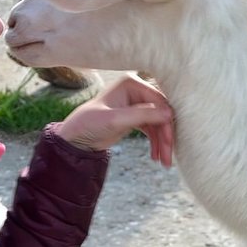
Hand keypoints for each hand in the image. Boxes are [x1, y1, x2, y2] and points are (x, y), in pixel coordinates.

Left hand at [58, 74, 174, 166]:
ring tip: (164, 162)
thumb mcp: (115, 120)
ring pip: (158, 123)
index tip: (170, 142)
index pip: (158, 101)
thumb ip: (142, 115)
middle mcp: (136, 90)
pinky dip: (155, 142)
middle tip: (168, 158)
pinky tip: (155, 156)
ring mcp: (137, 104)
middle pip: (161, 113)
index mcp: (131, 83)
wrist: (76, 138)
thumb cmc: (90, 124)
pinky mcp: (135, 117)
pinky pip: (152, 129)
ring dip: (162, 142)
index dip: (166, 122)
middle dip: (166, 136)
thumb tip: (169, 114)